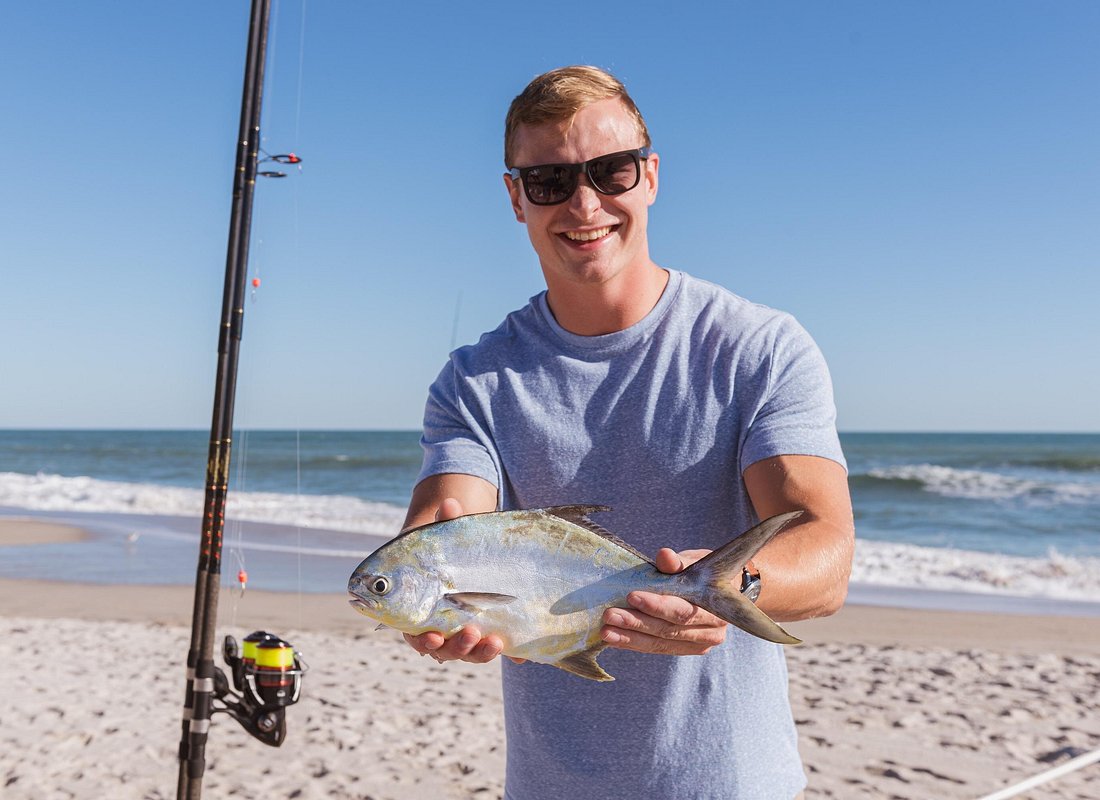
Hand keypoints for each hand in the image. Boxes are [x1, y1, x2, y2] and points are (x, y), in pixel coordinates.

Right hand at [401, 498, 524, 664]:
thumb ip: (446, 523)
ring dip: (479, 652)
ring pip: (468, 652)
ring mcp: (464, 632)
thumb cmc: (447, 547)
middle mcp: (440, 628)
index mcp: (418, 612)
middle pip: (444, 650)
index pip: (415, 636)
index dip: (423, 641)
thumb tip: (450, 504)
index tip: (434, 637)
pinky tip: (518, 653)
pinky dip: (507, 651)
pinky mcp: (488, 631)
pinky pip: (495, 647)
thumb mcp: (446, 535)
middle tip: (470, 634)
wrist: (469, 553)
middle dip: (457, 648)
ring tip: (493, 642)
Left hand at [600, 548, 727, 655]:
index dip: (657, 606)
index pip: (683, 611)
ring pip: (660, 643)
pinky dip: (633, 643)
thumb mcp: (695, 561)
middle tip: (610, 615)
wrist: (720, 590)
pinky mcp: (684, 649)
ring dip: (630, 637)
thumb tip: (664, 555)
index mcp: (717, 609)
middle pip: (668, 630)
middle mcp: (712, 632)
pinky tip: (614, 639)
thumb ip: (678, 562)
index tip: (631, 596)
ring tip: (606, 631)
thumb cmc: (704, 572)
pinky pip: (656, 648)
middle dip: (636, 623)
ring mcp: (699, 645)